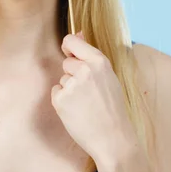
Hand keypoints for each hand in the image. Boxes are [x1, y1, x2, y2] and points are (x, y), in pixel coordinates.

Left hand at [51, 32, 136, 162]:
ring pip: (62, 79)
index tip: (69, 52)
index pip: (71, 40)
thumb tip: (78, 32)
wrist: (114, 139)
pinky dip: (63, 101)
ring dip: (69, 89)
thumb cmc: (112, 108)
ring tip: (86, 104)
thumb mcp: (108, 76)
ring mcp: (71, 85)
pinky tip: (77, 111)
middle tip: (90, 92)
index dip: (68, 46)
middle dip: (73, 74)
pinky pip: (56, 92)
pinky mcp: (60, 100)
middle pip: (67, 62)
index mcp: (99, 62)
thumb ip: (90, 56)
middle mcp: (84, 70)